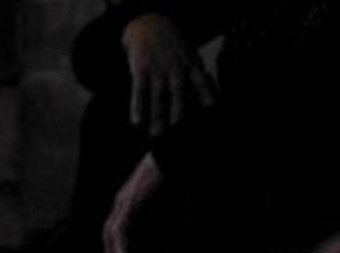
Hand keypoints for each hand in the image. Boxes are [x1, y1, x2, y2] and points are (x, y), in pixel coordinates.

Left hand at [103, 152, 163, 252]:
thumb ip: (155, 207)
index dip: (114, 245)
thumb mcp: (157, 194)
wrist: (166, 155)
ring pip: (110, 234)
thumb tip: (167, 219)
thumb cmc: (165, 171)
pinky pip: (120, 228)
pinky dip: (120, 245)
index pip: (113, 228)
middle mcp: (119, 203)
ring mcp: (122, 202)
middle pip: (108, 233)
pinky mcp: (128, 203)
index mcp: (124, 202)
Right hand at [121, 14, 217, 135]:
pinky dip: (137, 106)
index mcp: (191, 64)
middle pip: (178, 92)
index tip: (210, 111)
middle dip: (179, 110)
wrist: (150, 25)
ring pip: (157, 96)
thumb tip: (209, 97)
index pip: (202, 82)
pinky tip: (136, 120)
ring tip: (156, 133)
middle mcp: (175, 68)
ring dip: (157, 115)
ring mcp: (157, 69)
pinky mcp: (140, 69)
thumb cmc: (172, 44)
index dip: (207, 96)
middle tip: (178, 127)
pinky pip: (138, 91)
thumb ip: (197, 75)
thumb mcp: (190, 55)